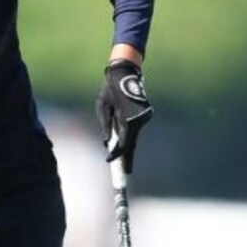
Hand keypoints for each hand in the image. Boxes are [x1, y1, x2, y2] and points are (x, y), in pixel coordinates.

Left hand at [95, 59, 152, 173]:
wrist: (125, 72)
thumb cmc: (109, 88)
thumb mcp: (102, 106)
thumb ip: (105, 124)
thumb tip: (106, 142)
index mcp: (127, 118)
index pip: (123, 143)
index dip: (116, 154)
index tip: (110, 161)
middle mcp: (139, 120)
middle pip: (131, 143)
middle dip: (127, 158)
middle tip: (126, 174)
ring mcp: (144, 117)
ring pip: (134, 137)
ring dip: (128, 148)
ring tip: (126, 166)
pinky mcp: (145, 115)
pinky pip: (135, 130)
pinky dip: (130, 137)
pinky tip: (125, 147)